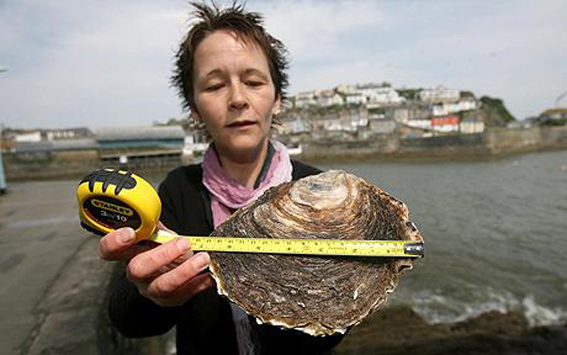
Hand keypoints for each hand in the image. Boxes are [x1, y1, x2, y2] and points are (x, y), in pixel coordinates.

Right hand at [99, 225, 214, 306]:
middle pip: (138, 269)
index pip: (109, 250)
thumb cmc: (162, 249)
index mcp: (128, 253)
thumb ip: (154, 223)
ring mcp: (151, 289)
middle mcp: (136, 273)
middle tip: (184, 243)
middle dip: (162, 255)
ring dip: (186, 271)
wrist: (171, 273)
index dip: (114, 242)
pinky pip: (184, 294)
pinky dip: (199, 283)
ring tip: (204, 258)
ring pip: (163, 285)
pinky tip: (209, 273)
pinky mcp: (170, 300)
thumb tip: (152, 207)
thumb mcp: (157, 234)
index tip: (130, 232)